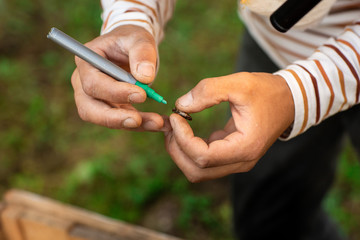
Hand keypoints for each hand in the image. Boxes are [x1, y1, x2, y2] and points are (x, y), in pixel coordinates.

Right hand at [71, 25, 168, 130]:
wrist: (132, 49)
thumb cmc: (132, 40)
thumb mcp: (140, 39)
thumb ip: (142, 53)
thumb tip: (145, 77)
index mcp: (86, 62)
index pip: (93, 83)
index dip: (114, 92)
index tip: (141, 95)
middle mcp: (83, 83)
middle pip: (89, 109)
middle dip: (114, 118)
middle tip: (138, 121)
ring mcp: (94, 99)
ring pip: (105, 119)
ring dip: (131, 124)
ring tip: (157, 123)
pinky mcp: (109, 109)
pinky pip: (121, 121)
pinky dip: (141, 124)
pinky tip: (160, 124)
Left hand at [164, 72, 293, 181]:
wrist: (289, 100)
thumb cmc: (267, 91)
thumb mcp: (239, 83)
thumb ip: (208, 91)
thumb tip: (180, 105)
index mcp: (245, 147)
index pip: (203, 157)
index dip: (183, 139)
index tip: (175, 116)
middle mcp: (241, 161)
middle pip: (196, 171)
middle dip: (176, 149)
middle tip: (169, 124)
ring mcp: (237, 161)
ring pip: (198, 170)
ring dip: (181, 151)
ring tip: (174, 127)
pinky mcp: (232, 156)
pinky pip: (204, 161)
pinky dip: (189, 148)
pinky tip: (186, 128)